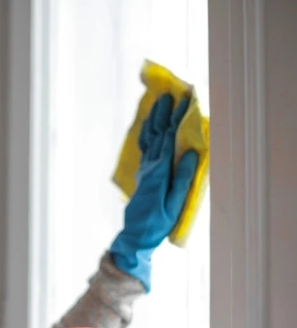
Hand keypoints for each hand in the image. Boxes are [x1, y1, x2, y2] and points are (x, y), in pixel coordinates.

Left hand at [110, 93, 198, 291]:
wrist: (135, 234)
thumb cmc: (158, 222)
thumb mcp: (175, 203)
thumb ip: (182, 178)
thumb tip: (191, 152)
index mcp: (159, 171)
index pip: (169, 139)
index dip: (176, 118)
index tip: (185, 100)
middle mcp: (149, 167)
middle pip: (156, 134)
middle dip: (163, 113)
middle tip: (169, 93)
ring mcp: (144, 170)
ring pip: (148, 139)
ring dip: (153, 120)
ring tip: (158, 103)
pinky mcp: (143, 174)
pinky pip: (144, 147)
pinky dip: (147, 133)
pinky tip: (149, 126)